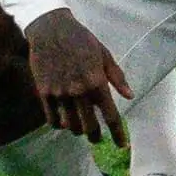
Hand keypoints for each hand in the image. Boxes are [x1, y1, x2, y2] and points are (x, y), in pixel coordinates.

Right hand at [24, 9, 132, 145]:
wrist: (51, 29)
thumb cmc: (81, 40)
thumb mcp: (104, 54)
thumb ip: (117, 77)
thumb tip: (130, 96)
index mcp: (96, 81)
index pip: (111, 116)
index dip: (118, 134)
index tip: (122, 146)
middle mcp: (79, 91)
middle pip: (90, 128)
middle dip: (96, 136)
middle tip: (97, 137)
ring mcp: (60, 93)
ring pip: (71, 127)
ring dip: (78, 131)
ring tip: (81, 128)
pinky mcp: (44, 93)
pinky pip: (53, 120)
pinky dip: (60, 125)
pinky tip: (64, 121)